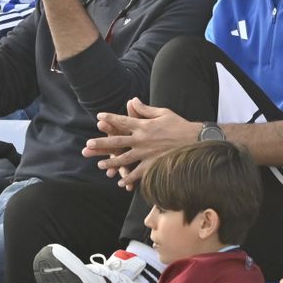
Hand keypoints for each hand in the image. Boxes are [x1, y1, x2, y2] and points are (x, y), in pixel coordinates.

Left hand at [83, 99, 198, 187]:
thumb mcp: (162, 112)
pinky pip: (139, 173)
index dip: (110, 119)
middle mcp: (142, 139)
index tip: (99, 118)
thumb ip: (144, 109)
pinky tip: (121, 183)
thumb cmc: (179, 125)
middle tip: (87, 146)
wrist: (195, 139)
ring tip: (100, 166)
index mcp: (143, 125)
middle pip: (117, 141)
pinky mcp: (154, 164)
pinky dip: (130, 179)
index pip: (122, 121)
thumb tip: (132, 100)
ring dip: (111, 163)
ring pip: (125, 159)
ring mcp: (147, 153)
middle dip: (101, 144)